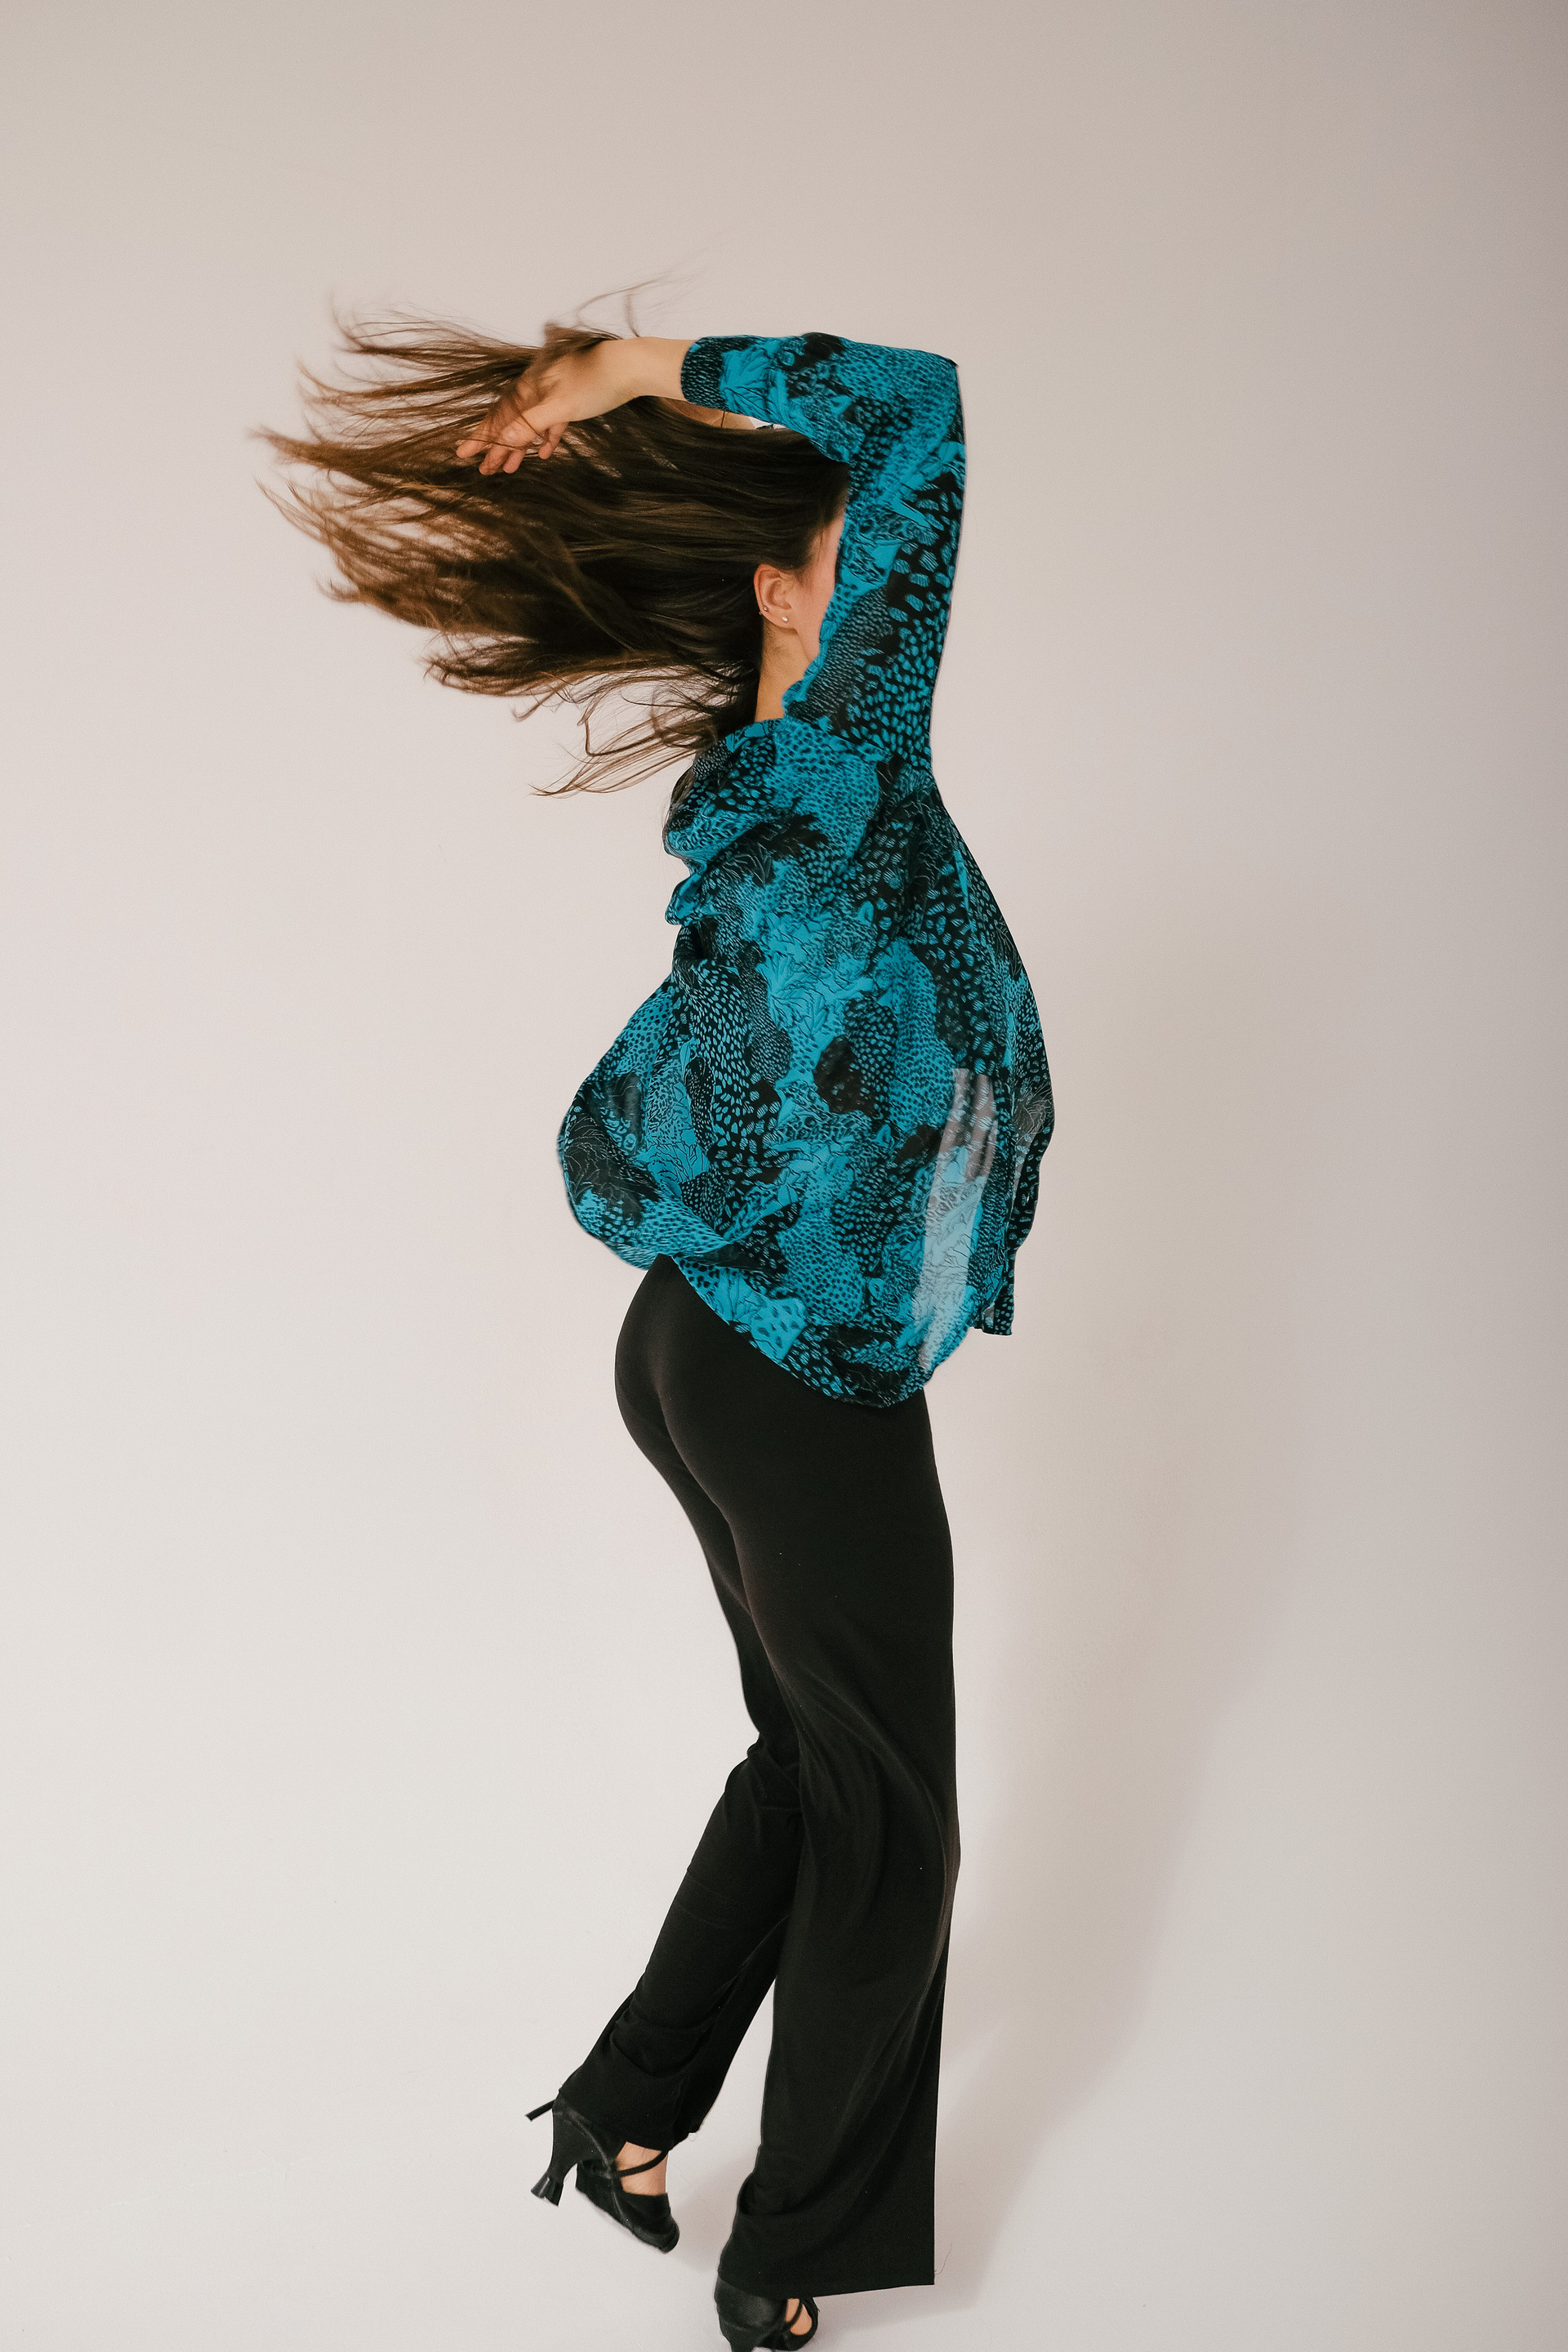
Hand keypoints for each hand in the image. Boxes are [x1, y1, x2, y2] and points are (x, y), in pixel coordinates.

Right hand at [456, 337, 691, 473]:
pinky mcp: (572, 401)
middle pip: (511, 422)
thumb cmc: (595, 382)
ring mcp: (554, 394)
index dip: (481, 436)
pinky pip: (551, 423)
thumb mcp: (558, 407)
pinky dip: (545, 439)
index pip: (499, 416)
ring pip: (530, 425)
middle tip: (484, 470)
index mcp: (529, 386)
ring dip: (519, 447)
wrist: (630, 367)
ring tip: (509, 468)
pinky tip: (543, 454)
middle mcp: (537, 388)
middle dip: (497, 447)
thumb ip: (529, 424)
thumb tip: (501, 440)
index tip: (463, 453)